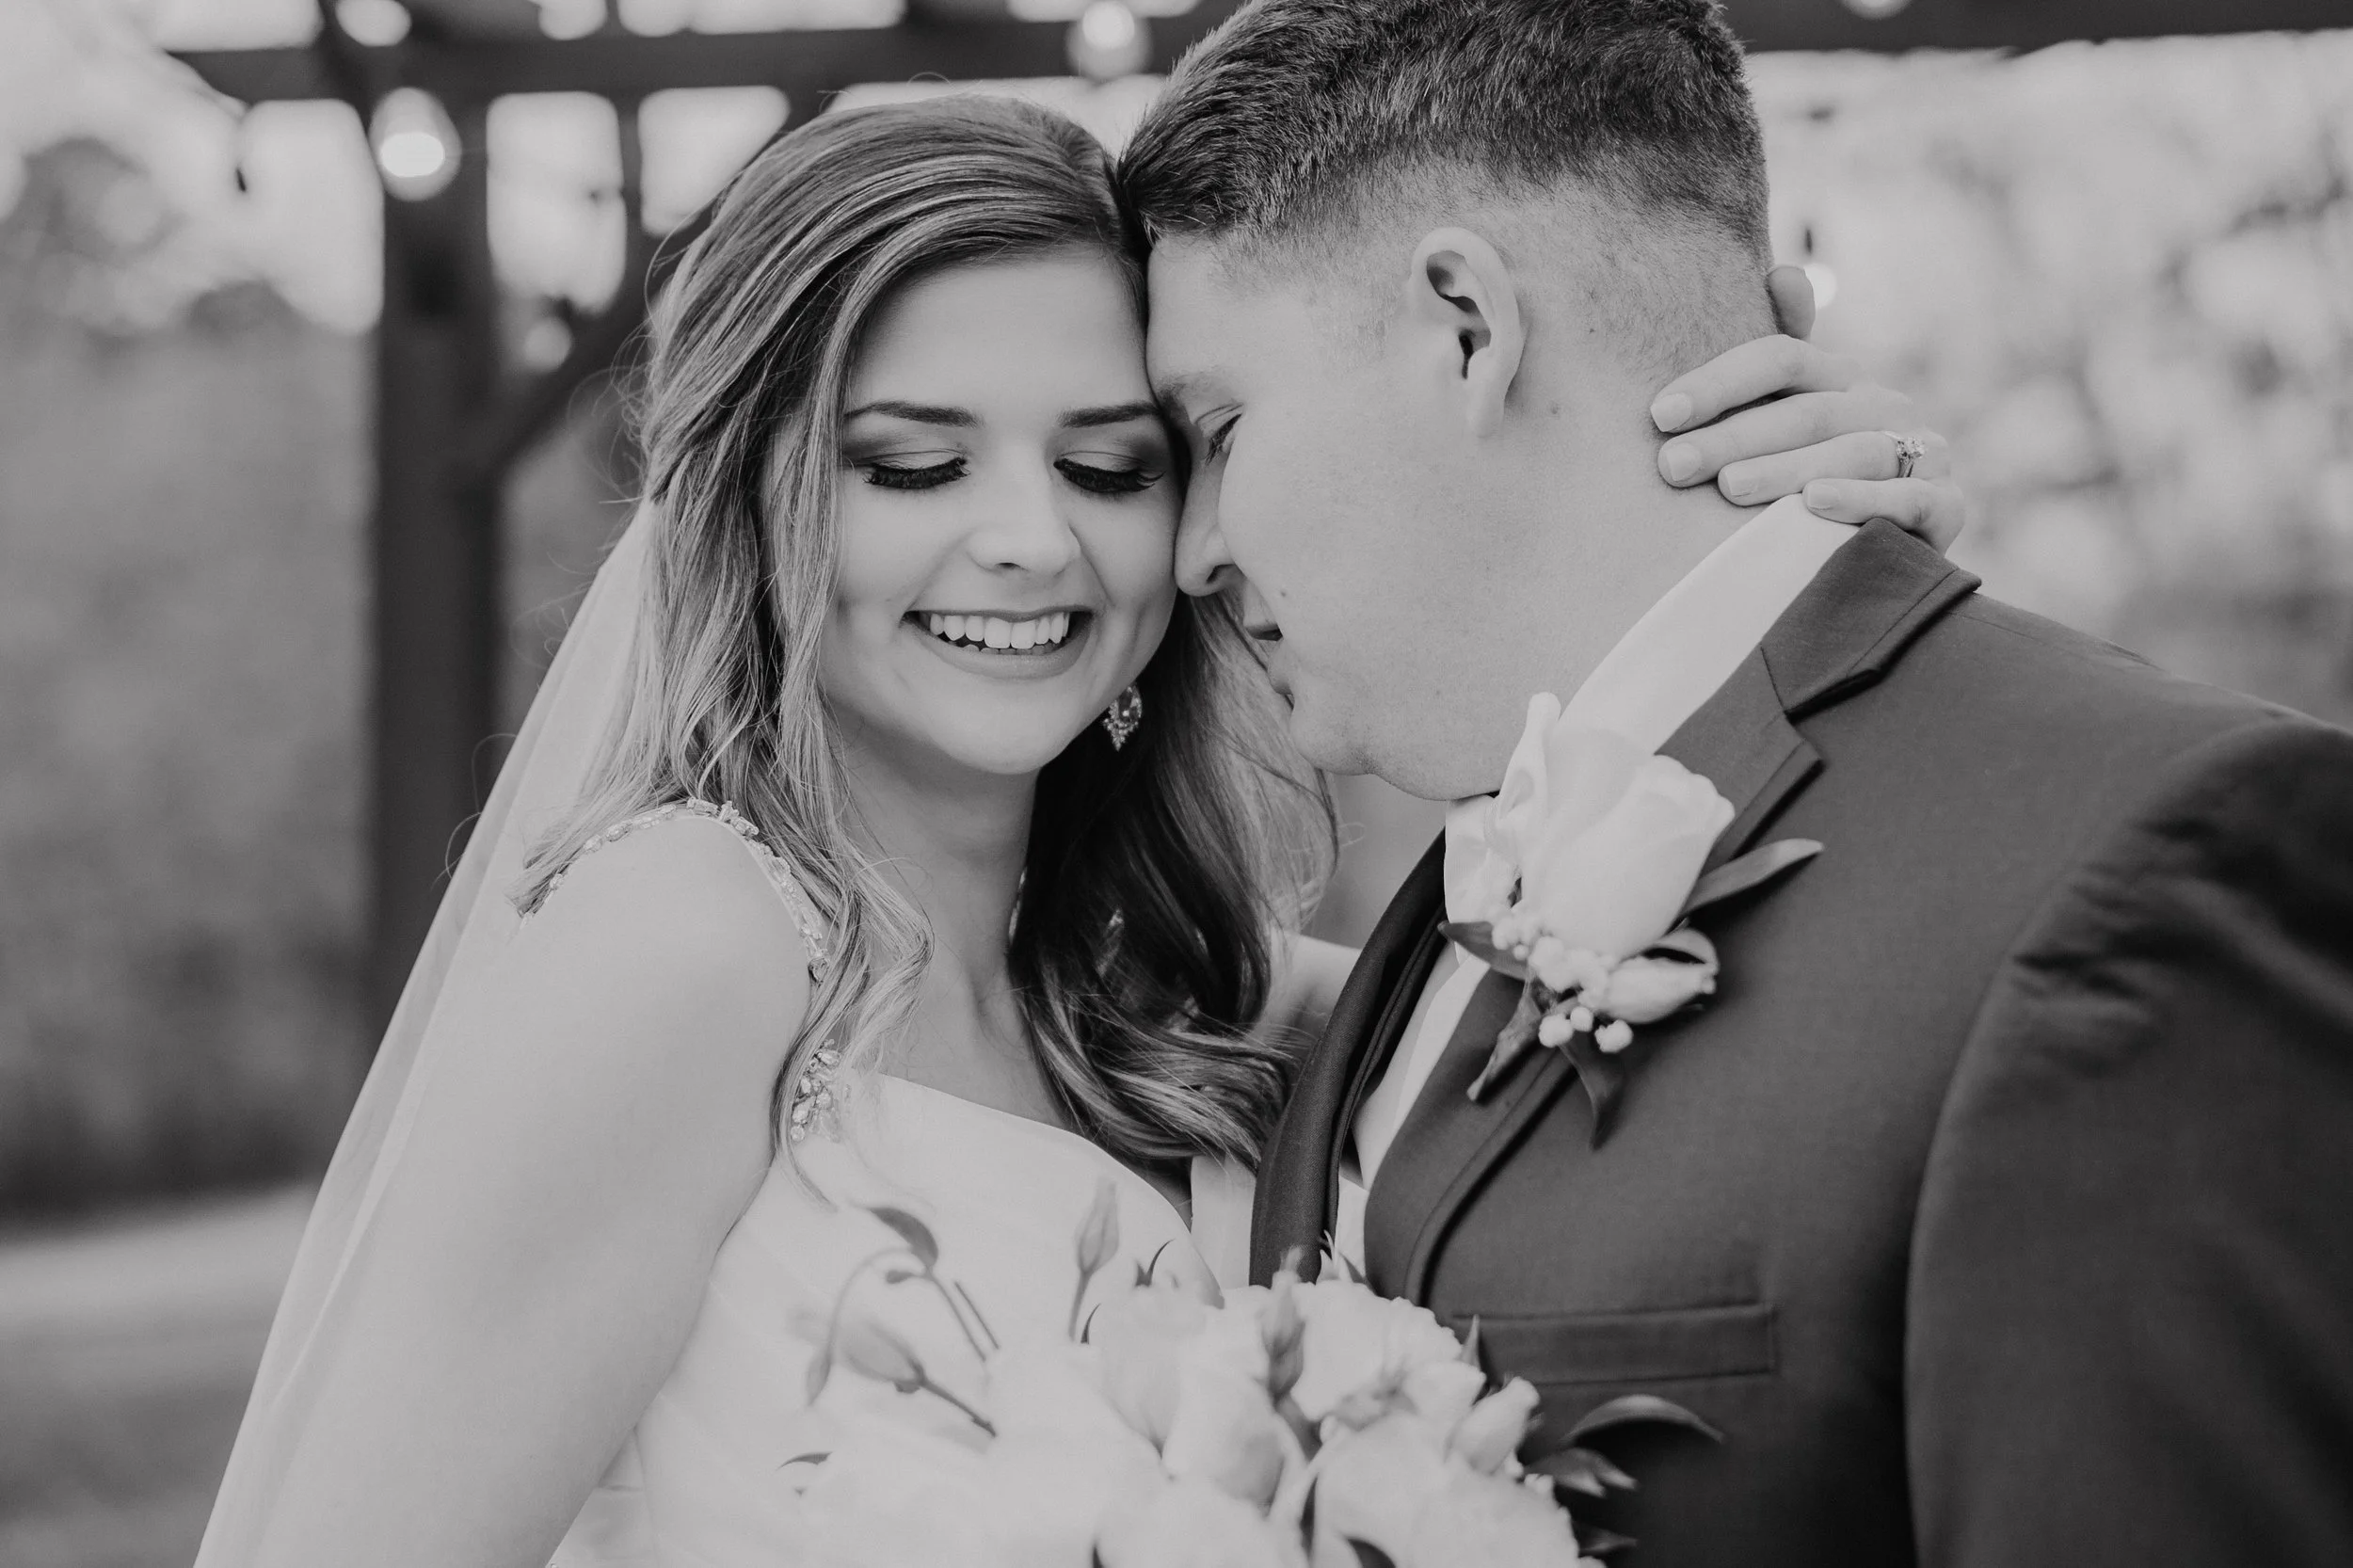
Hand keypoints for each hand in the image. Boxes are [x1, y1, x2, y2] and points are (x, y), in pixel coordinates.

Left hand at [1647, 265, 1964, 553]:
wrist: (1877, 557)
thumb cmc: (1808, 483)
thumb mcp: (1785, 421)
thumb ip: (1772, 362)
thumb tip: (1786, 275)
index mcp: (1840, 378)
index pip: (1781, 359)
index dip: (1719, 382)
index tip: (1660, 414)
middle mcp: (1885, 406)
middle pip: (1806, 411)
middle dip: (1733, 438)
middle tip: (1671, 465)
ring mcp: (1924, 453)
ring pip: (1852, 452)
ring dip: (1785, 469)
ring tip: (1728, 489)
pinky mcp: (1946, 508)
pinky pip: (1907, 498)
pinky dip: (1860, 499)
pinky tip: (1812, 504)